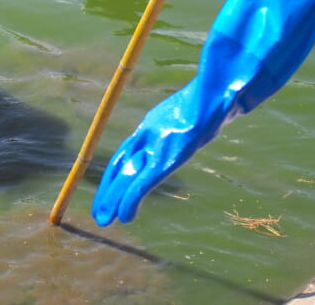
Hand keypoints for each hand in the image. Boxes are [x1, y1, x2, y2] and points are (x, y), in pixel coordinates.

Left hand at [92, 91, 201, 225]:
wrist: (215, 96)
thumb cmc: (207, 100)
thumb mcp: (188, 112)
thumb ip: (181, 125)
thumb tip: (192, 131)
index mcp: (149, 127)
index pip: (124, 155)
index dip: (114, 175)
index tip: (107, 190)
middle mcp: (147, 137)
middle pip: (121, 168)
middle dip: (109, 191)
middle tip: (99, 214)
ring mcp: (154, 147)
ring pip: (127, 177)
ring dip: (113, 199)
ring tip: (103, 219)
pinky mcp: (165, 159)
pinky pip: (142, 183)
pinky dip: (131, 200)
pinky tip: (125, 216)